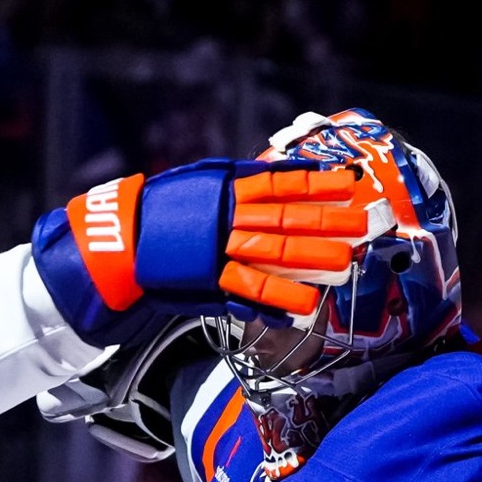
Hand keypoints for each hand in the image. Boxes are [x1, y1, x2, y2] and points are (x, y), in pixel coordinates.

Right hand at [33, 161, 370, 340]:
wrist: (119, 244)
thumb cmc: (162, 214)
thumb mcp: (200, 185)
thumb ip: (238, 183)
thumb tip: (278, 175)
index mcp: (226, 190)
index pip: (280, 183)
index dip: (316, 182)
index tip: (349, 183)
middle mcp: (226, 219)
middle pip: (287, 219)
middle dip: (327, 221)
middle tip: (362, 225)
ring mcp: (217, 253)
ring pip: (273, 255)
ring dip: (311, 261)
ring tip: (345, 265)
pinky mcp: (208, 285)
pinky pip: (248, 293)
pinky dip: (277, 301)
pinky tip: (304, 306)